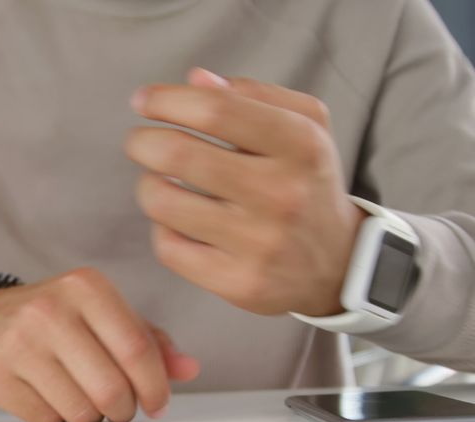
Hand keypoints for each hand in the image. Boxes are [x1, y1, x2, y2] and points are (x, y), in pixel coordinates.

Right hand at [0, 268, 199, 421]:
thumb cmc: (51, 319)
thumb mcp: (101, 316)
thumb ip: (147, 340)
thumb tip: (188, 369)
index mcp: (85, 287)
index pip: (136, 348)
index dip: (154, 387)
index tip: (157, 404)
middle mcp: (48, 309)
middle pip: (110, 387)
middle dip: (122, 409)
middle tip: (116, 408)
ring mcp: (16, 342)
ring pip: (80, 410)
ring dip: (88, 417)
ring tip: (77, 397)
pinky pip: (45, 420)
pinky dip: (54, 419)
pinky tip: (47, 397)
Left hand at [125, 68, 366, 316]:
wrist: (339, 263)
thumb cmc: (306, 181)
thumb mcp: (304, 125)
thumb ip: (252, 95)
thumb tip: (195, 80)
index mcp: (300, 145)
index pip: (215, 110)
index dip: (167, 101)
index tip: (143, 101)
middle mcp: (282, 194)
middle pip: (178, 155)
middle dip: (142, 142)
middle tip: (140, 143)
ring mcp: (260, 243)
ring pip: (164, 204)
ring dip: (148, 186)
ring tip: (158, 181)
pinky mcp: (238, 283)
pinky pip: (169, 248)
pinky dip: (163, 229)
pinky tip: (178, 222)